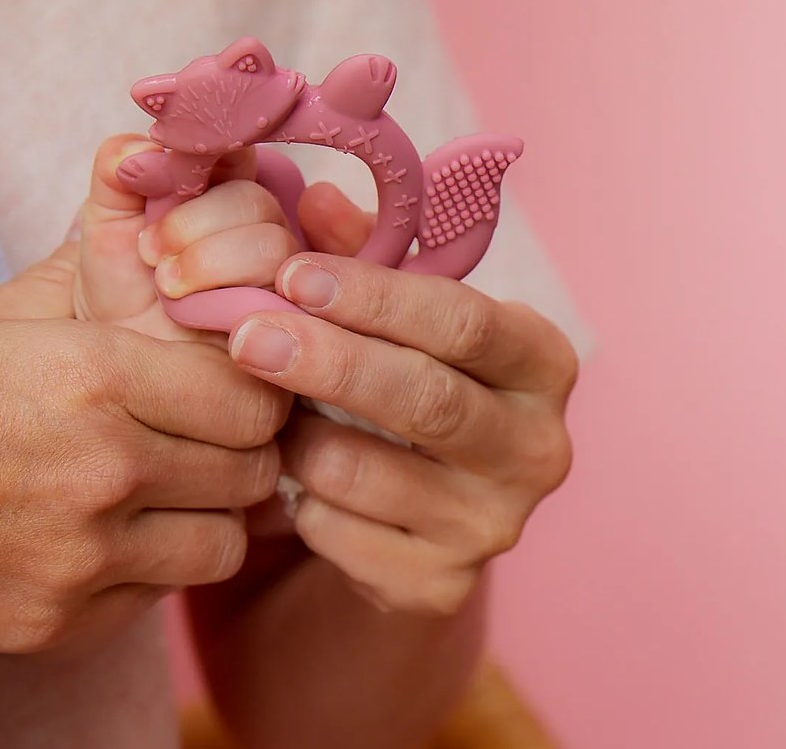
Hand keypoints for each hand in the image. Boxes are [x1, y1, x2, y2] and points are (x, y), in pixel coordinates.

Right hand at [0, 137, 294, 654]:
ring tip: (175, 491)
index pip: (253, 399)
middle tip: (217, 440)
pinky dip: (155, 565)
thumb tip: (164, 235)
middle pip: (253, 470)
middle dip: (246, 451)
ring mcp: (80, 557)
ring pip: (224, 542)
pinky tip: (117, 536)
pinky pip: (159, 595)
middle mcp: (102, 468)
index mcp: (96, 374)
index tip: (241, 389)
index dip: (259, 393)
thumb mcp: (0, 315)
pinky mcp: (54, 624)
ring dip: (212, 514)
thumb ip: (99, 281)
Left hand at [73, 134, 297, 337]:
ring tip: (167, 288)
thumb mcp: (107, 216)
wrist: (122, 346)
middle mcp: (261, 222)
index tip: (156, 185)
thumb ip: (119, 169)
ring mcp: (280, 269)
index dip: (202, 162)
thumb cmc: (122, 278)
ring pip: (271, 246)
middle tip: (150, 255)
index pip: (239, 151)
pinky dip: (233, 299)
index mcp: (226, 185)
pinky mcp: (287, 316)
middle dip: (192, 226)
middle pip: (255, 201)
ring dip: (209, 263)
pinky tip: (200, 312)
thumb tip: (145, 150)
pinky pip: (284, 299)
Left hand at [223, 184, 576, 615]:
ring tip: (259, 406)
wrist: (425, 507)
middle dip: (326, 360)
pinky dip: (297, 496)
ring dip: (294, 434)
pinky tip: (288, 472)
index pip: (465, 321)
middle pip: (425, 398)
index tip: (292, 275)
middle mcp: (538, 447)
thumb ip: (364, 254)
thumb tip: (313, 202)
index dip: (375, 297)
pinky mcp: (440, 584)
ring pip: (366, 471)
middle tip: (245, 334)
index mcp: (541, 363)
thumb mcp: (399, 315)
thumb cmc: (412, 378)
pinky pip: (339, 533)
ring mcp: (495, 525)